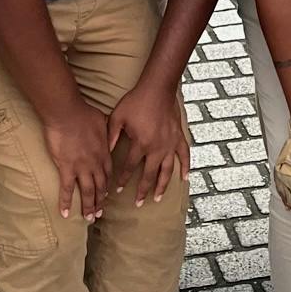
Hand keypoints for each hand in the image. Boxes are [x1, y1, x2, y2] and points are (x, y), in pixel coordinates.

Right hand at [43, 101, 111, 221]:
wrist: (68, 113)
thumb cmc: (84, 113)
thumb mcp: (102, 121)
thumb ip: (106, 132)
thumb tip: (108, 133)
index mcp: (104, 152)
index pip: (108, 174)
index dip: (107, 185)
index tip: (107, 194)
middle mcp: (95, 163)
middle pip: (100, 186)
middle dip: (101, 201)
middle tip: (100, 213)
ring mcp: (81, 168)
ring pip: (88, 192)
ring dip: (89, 206)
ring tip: (89, 218)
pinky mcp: (66, 169)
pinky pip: (67, 189)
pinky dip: (66, 202)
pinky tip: (65, 213)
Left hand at [106, 76, 187, 206]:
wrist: (158, 88)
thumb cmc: (136, 101)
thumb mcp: (118, 117)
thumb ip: (111, 136)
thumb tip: (104, 153)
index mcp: (141, 144)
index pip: (130, 167)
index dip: (123, 180)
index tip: (117, 191)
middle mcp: (157, 148)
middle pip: (150, 175)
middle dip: (143, 190)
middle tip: (138, 204)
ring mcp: (170, 144)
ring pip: (167, 170)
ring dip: (162, 186)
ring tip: (158, 198)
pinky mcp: (179, 137)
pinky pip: (184, 155)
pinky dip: (186, 167)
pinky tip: (185, 179)